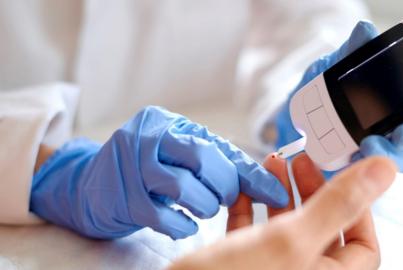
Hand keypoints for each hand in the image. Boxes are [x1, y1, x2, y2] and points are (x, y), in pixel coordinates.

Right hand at [31, 106, 287, 239]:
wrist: (93, 184)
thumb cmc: (147, 168)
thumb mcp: (180, 154)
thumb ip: (219, 161)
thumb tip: (266, 181)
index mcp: (170, 123)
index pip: (220, 146)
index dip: (251, 173)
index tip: (276, 194)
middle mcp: (150, 136)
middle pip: (202, 157)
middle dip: (224, 185)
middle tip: (224, 197)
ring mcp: (133, 166)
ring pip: (183, 186)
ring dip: (204, 205)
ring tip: (205, 208)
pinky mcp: (124, 198)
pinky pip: (162, 216)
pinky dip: (182, 225)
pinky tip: (185, 224)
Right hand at [169, 153, 396, 269]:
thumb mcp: (293, 239)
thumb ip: (338, 204)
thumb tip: (382, 171)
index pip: (364, 244)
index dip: (358, 207)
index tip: (343, 175)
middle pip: (322, 228)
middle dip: (313, 189)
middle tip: (303, 162)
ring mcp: (270, 269)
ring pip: (286, 226)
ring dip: (280, 192)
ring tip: (273, 164)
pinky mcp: (241, 263)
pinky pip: (253, 230)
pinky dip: (250, 205)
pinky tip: (245, 185)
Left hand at [276, 21, 402, 173]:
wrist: (296, 119)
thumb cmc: (323, 92)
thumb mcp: (334, 69)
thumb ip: (351, 53)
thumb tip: (365, 32)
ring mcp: (387, 147)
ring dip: (395, 155)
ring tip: (370, 145)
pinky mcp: (366, 167)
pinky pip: (374, 173)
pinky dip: (366, 166)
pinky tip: (353, 157)